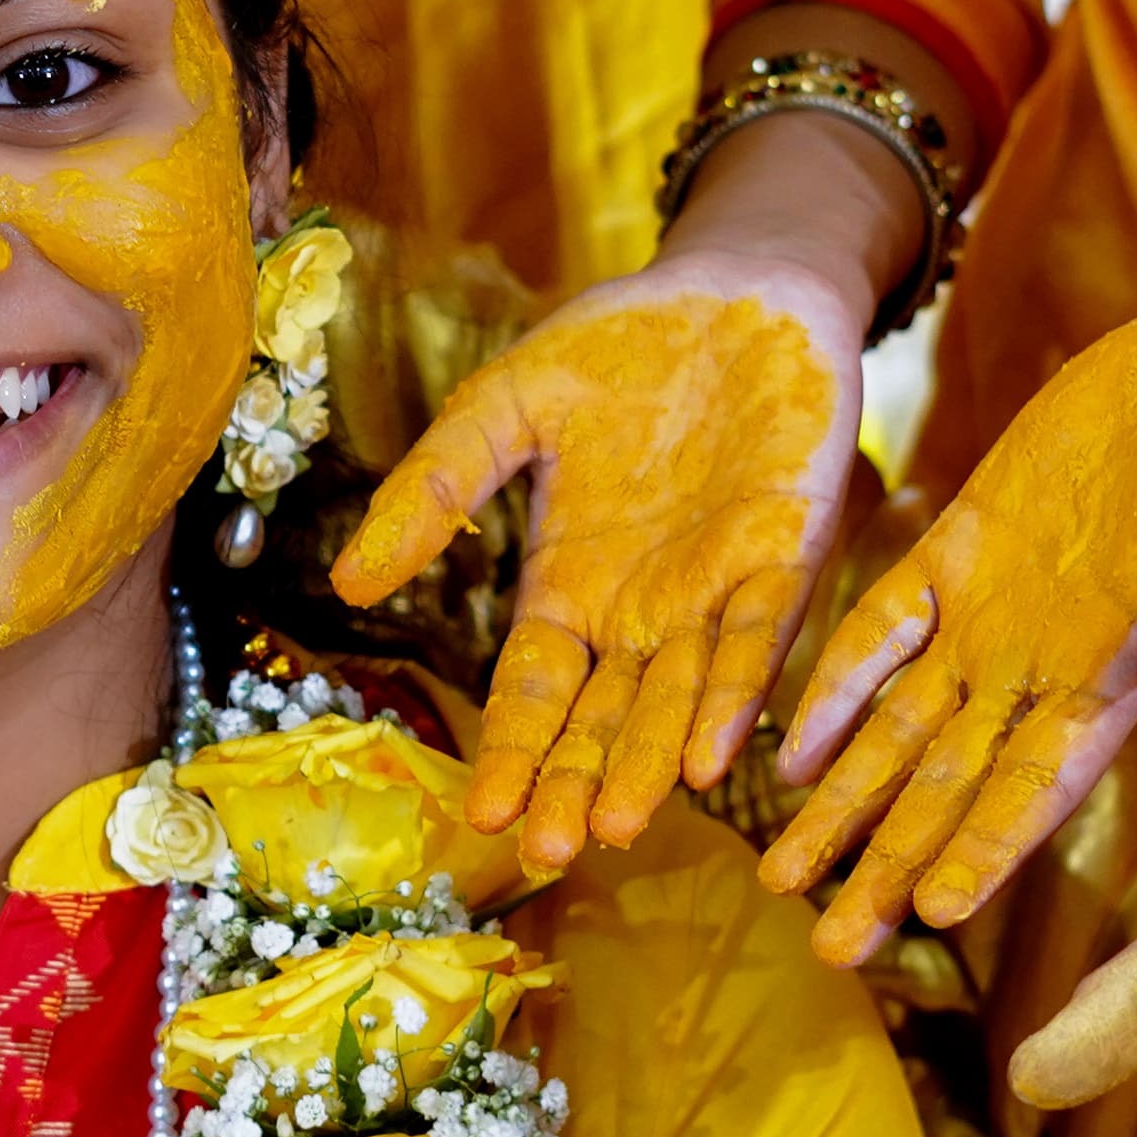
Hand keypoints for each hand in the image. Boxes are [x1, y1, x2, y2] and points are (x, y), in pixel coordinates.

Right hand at [331, 263, 862, 877]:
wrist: (737, 285)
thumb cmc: (619, 347)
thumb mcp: (501, 408)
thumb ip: (437, 490)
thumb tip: (349, 581)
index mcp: (570, 585)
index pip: (532, 691)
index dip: (510, 750)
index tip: (478, 814)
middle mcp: (642, 610)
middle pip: (603, 719)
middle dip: (575, 786)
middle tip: (545, 851)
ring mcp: (716, 589)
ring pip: (679, 698)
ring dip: (652, 764)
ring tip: (620, 828)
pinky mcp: (787, 552)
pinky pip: (759, 635)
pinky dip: (737, 692)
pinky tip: (717, 753)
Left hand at [765, 317, 1136, 957]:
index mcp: (1118, 682)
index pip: (1039, 789)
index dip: (987, 850)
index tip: (932, 912)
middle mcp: (1040, 668)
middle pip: (950, 790)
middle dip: (890, 867)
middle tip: (829, 947)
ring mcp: (990, 612)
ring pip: (898, 729)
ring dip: (842, 803)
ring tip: (780, 879)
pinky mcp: (955, 544)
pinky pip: (879, 626)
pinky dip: (833, 688)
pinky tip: (786, 752)